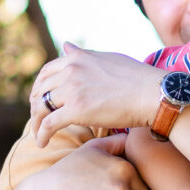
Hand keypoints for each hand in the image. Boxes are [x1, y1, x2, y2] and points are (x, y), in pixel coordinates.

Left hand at [30, 44, 164, 147]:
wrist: (154, 94)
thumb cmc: (137, 79)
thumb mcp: (107, 58)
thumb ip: (83, 55)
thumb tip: (66, 46)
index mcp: (77, 58)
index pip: (46, 72)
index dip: (39, 89)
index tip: (41, 101)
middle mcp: (71, 70)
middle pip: (40, 90)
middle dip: (35, 106)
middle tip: (38, 120)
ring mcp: (72, 89)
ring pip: (41, 107)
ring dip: (37, 123)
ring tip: (39, 134)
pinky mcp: (76, 110)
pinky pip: (49, 124)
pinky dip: (41, 134)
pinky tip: (42, 143)